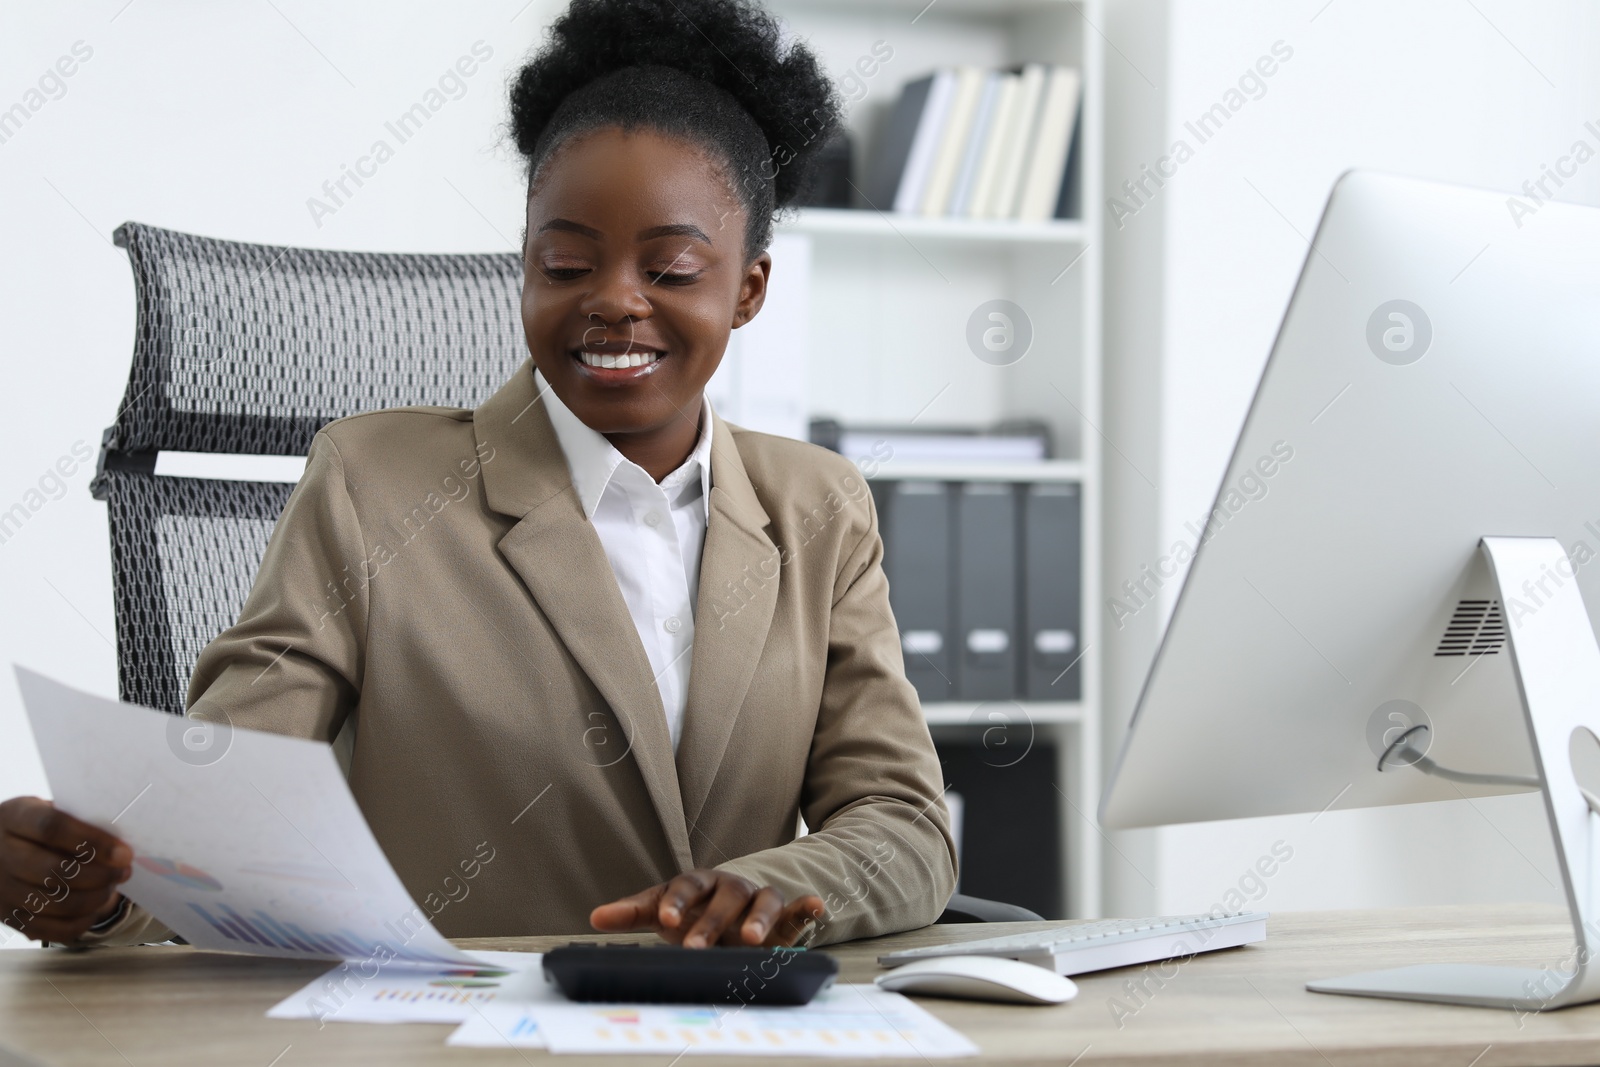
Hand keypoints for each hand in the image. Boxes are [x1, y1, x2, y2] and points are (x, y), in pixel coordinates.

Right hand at [0, 797, 131, 943]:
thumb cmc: (38, 827)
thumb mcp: (50, 810)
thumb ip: (79, 822)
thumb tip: (118, 846)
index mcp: (13, 818)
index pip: (52, 828)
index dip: (92, 841)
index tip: (124, 853)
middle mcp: (0, 855)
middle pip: (54, 871)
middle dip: (99, 875)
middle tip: (124, 872)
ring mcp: (1, 889)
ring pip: (54, 903)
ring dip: (93, 898)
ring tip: (112, 887)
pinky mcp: (6, 917)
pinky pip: (47, 929)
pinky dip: (78, 923)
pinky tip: (94, 909)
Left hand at [590, 869, 824, 948]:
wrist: (730, 913)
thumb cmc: (691, 912)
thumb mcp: (663, 911)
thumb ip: (632, 913)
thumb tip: (594, 917)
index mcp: (698, 882)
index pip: (686, 887)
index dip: (676, 902)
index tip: (666, 921)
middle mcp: (730, 887)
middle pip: (724, 898)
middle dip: (710, 923)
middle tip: (695, 947)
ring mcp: (758, 899)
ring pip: (762, 900)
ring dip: (758, 918)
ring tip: (751, 940)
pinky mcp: (783, 916)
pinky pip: (798, 907)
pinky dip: (807, 906)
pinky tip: (816, 907)